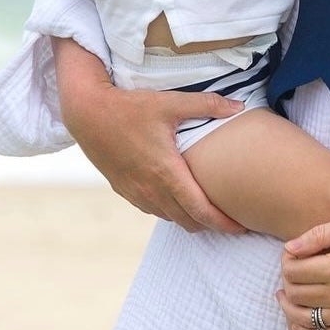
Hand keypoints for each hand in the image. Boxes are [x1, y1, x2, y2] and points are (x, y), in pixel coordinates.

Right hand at [53, 39, 247, 234]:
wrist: (87, 114)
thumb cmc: (129, 107)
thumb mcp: (170, 103)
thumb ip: (207, 105)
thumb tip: (239, 106)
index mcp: (167, 172)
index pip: (201, 210)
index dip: (223, 223)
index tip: (242, 227)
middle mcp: (151, 189)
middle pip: (188, 221)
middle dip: (211, 224)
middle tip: (231, 220)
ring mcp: (135, 192)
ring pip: (169, 217)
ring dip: (189, 219)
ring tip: (207, 211)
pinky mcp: (123, 190)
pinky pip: (151, 210)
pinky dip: (169, 211)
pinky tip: (176, 199)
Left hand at [275, 211, 329, 329]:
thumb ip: (322, 234)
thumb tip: (290, 248)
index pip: (294, 271)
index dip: (286, 262)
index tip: (291, 254)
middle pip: (297, 295)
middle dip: (287, 281)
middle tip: (291, 270)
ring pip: (306, 320)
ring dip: (290, 307)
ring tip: (286, 295)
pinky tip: (301, 320)